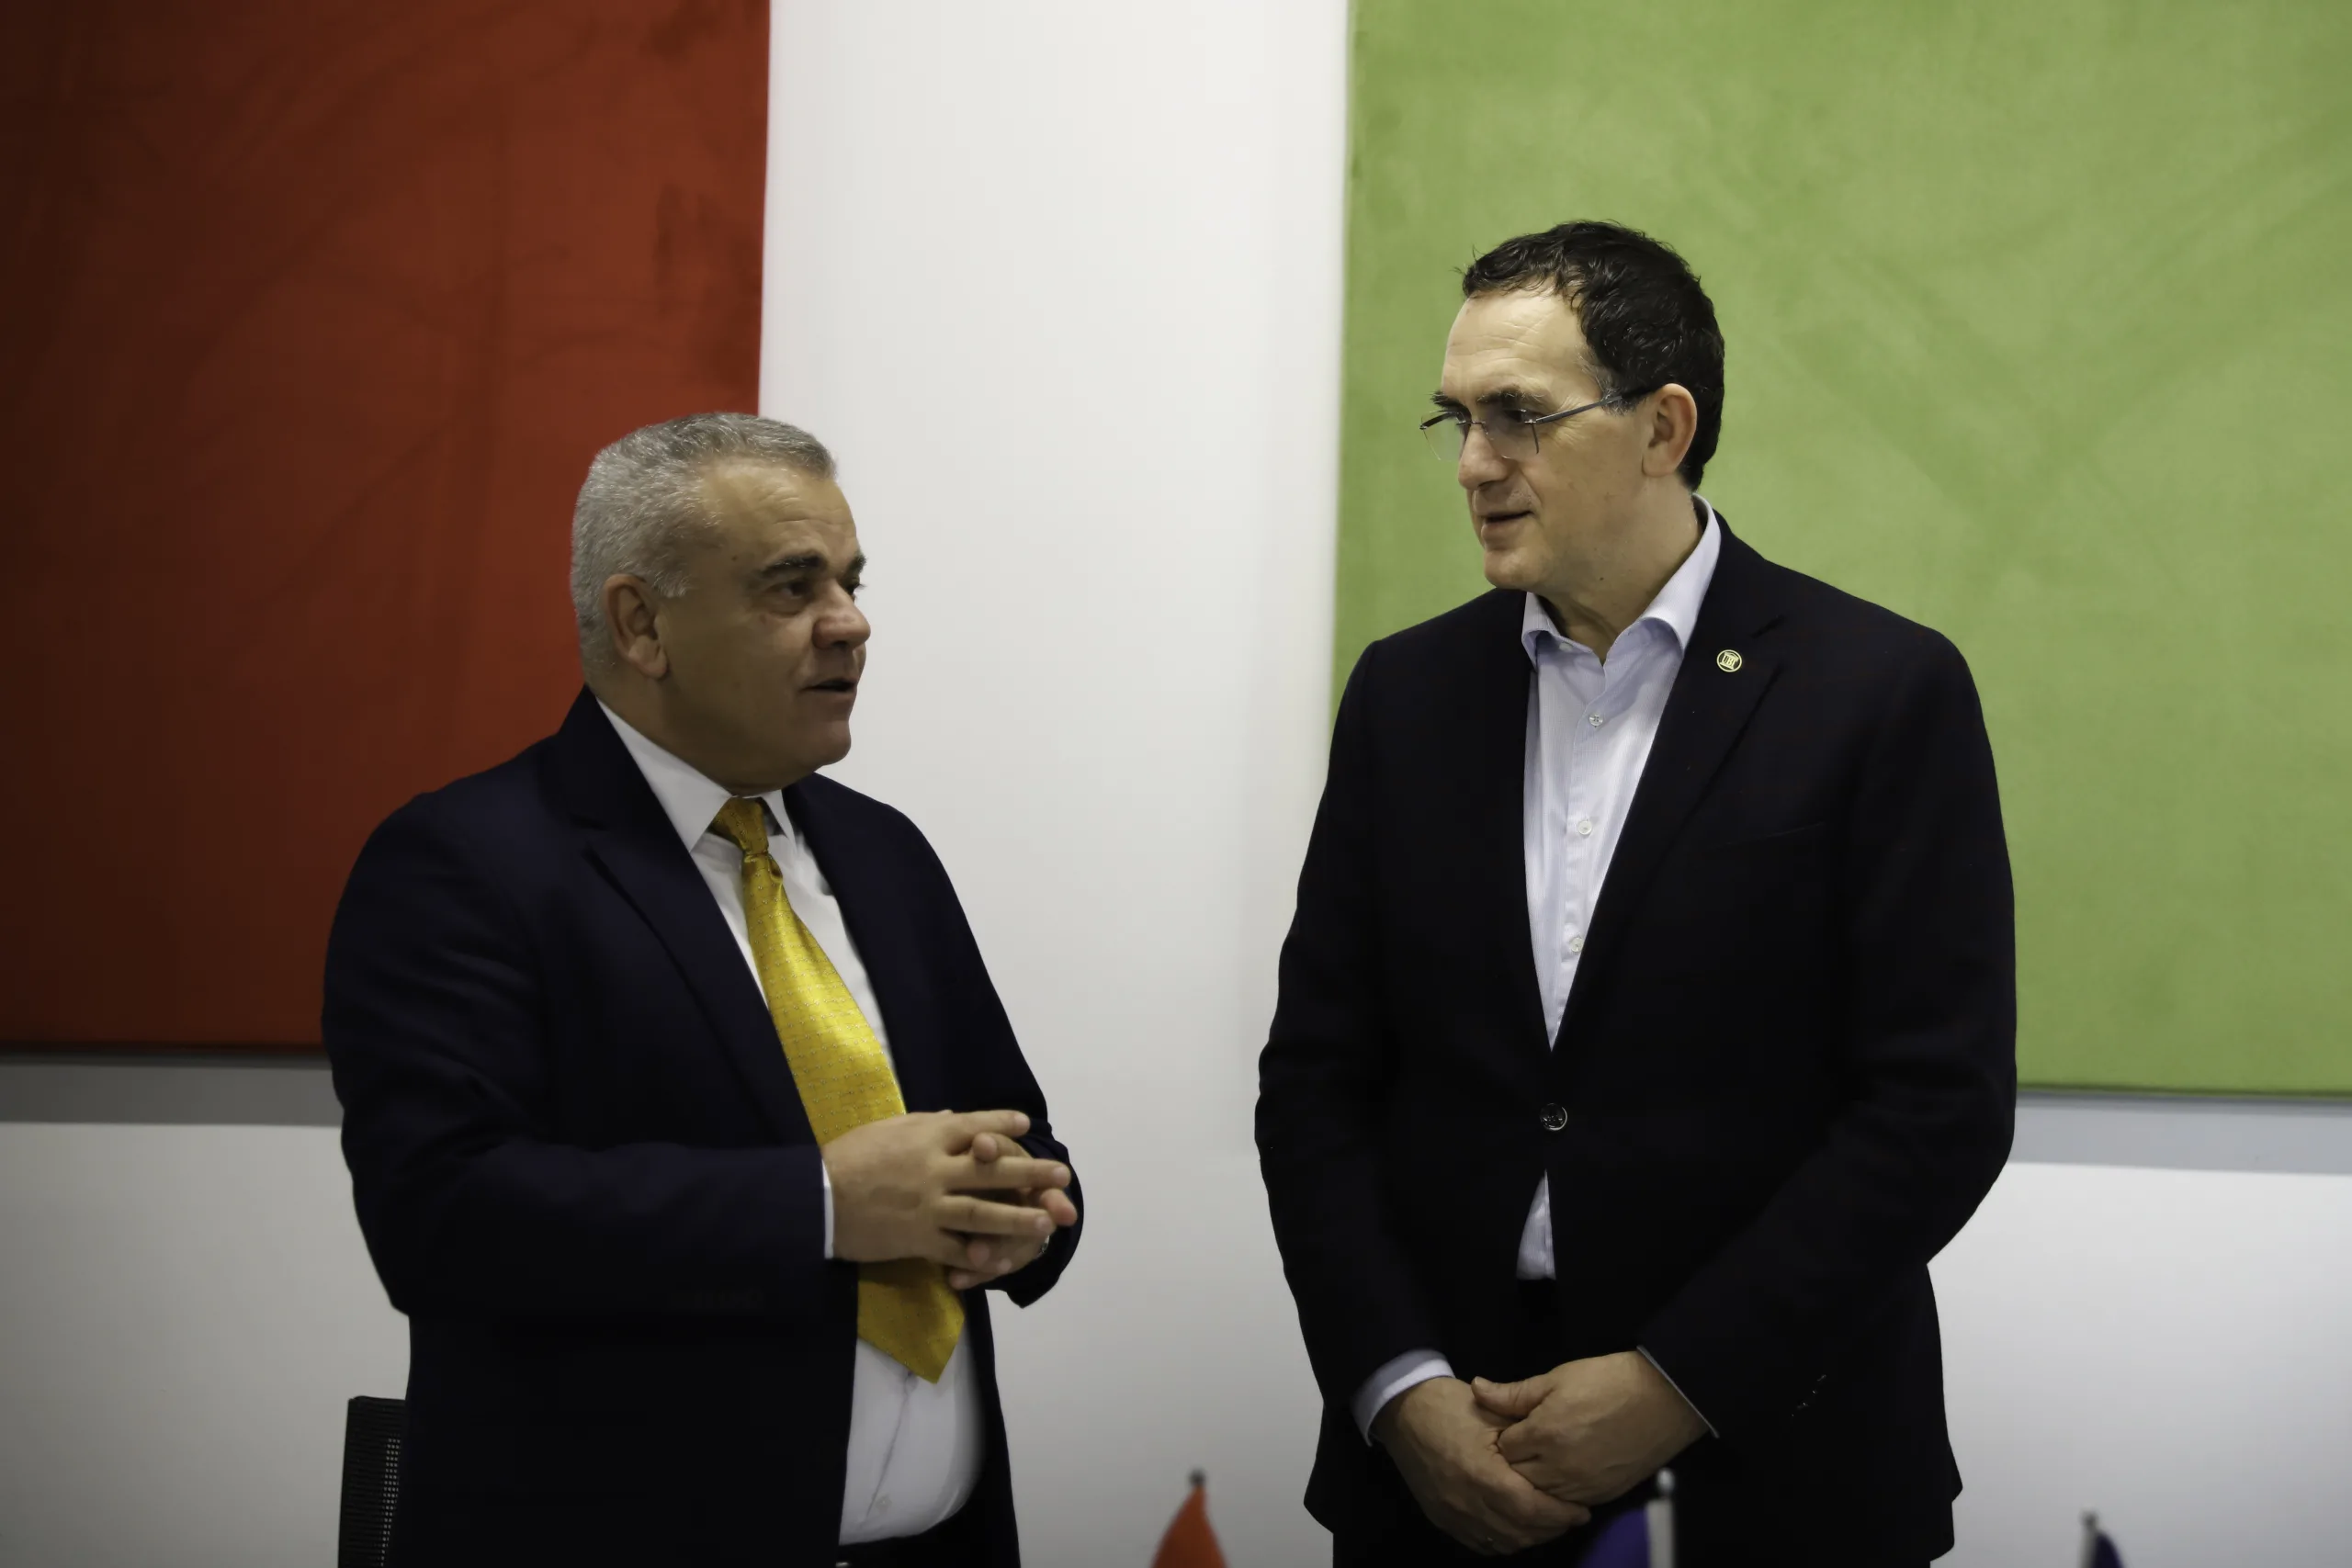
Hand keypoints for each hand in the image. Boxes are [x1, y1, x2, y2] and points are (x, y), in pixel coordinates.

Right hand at [822, 1110, 1071, 1269]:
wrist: (817, 1198)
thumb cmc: (848, 1158)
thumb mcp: (887, 1130)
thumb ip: (924, 1126)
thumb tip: (953, 1118)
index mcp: (927, 1136)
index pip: (974, 1125)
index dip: (1001, 1125)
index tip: (1025, 1126)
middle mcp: (935, 1168)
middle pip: (992, 1169)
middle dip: (1031, 1173)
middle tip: (1062, 1175)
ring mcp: (929, 1205)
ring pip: (983, 1212)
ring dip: (1018, 1218)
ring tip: (1047, 1222)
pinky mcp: (918, 1238)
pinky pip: (956, 1249)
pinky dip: (980, 1257)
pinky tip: (1002, 1263)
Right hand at [1372, 1377, 1589, 1555]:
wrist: (1403, 1410)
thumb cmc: (1450, 1405)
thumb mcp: (1492, 1413)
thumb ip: (1526, 1438)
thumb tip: (1562, 1458)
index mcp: (1481, 1473)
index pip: (1530, 1509)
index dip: (1560, 1514)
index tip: (1582, 1510)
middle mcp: (1466, 1502)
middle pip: (1520, 1532)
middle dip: (1551, 1528)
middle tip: (1571, 1516)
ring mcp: (1451, 1515)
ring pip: (1502, 1543)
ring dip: (1530, 1536)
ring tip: (1548, 1521)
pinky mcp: (1441, 1519)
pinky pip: (1480, 1543)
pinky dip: (1504, 1540)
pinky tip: (1517, 1526)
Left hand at [1472, 1352, 1706, 1507]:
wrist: (1662, 1399)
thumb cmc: (1607, 1381)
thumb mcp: (1556, 1378)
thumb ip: (1513, 1393)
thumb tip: (1476, 1389)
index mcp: (1543, 1434)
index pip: (1502, 1449)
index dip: (1503, 1436)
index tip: (1510, 1426)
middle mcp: (1558, 1467)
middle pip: (1516, 1477)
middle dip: (1514, 1463)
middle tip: (1522, 1444)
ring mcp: (1581, 1486)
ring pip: (1539, 1496)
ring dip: (1535, 1480)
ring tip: (1542, 1458)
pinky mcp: (1601, 1495)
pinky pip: (1566, 1504)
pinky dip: (1558, 1492)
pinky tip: (1563, 1472)